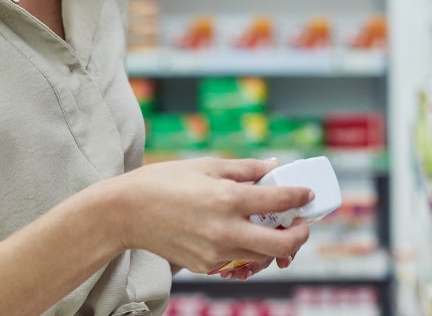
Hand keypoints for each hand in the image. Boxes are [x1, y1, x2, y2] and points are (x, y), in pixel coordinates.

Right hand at [103, 157, 313, 274]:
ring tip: (272, 230)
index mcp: (227, 198)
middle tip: (300, 225)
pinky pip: (236, 260)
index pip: (279, 202)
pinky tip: (241, 236)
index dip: (299, 197)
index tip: (306, 194)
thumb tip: (273, 166)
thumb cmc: (163, 182)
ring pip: (261, 257)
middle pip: (280, 244)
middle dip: (299, 236)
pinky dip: (245, 251)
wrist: (126, 212)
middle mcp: (225, 229)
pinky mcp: (204, 265)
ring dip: (273, 246)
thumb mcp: (206, 166)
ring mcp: (215, 252)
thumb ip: (245, 169)